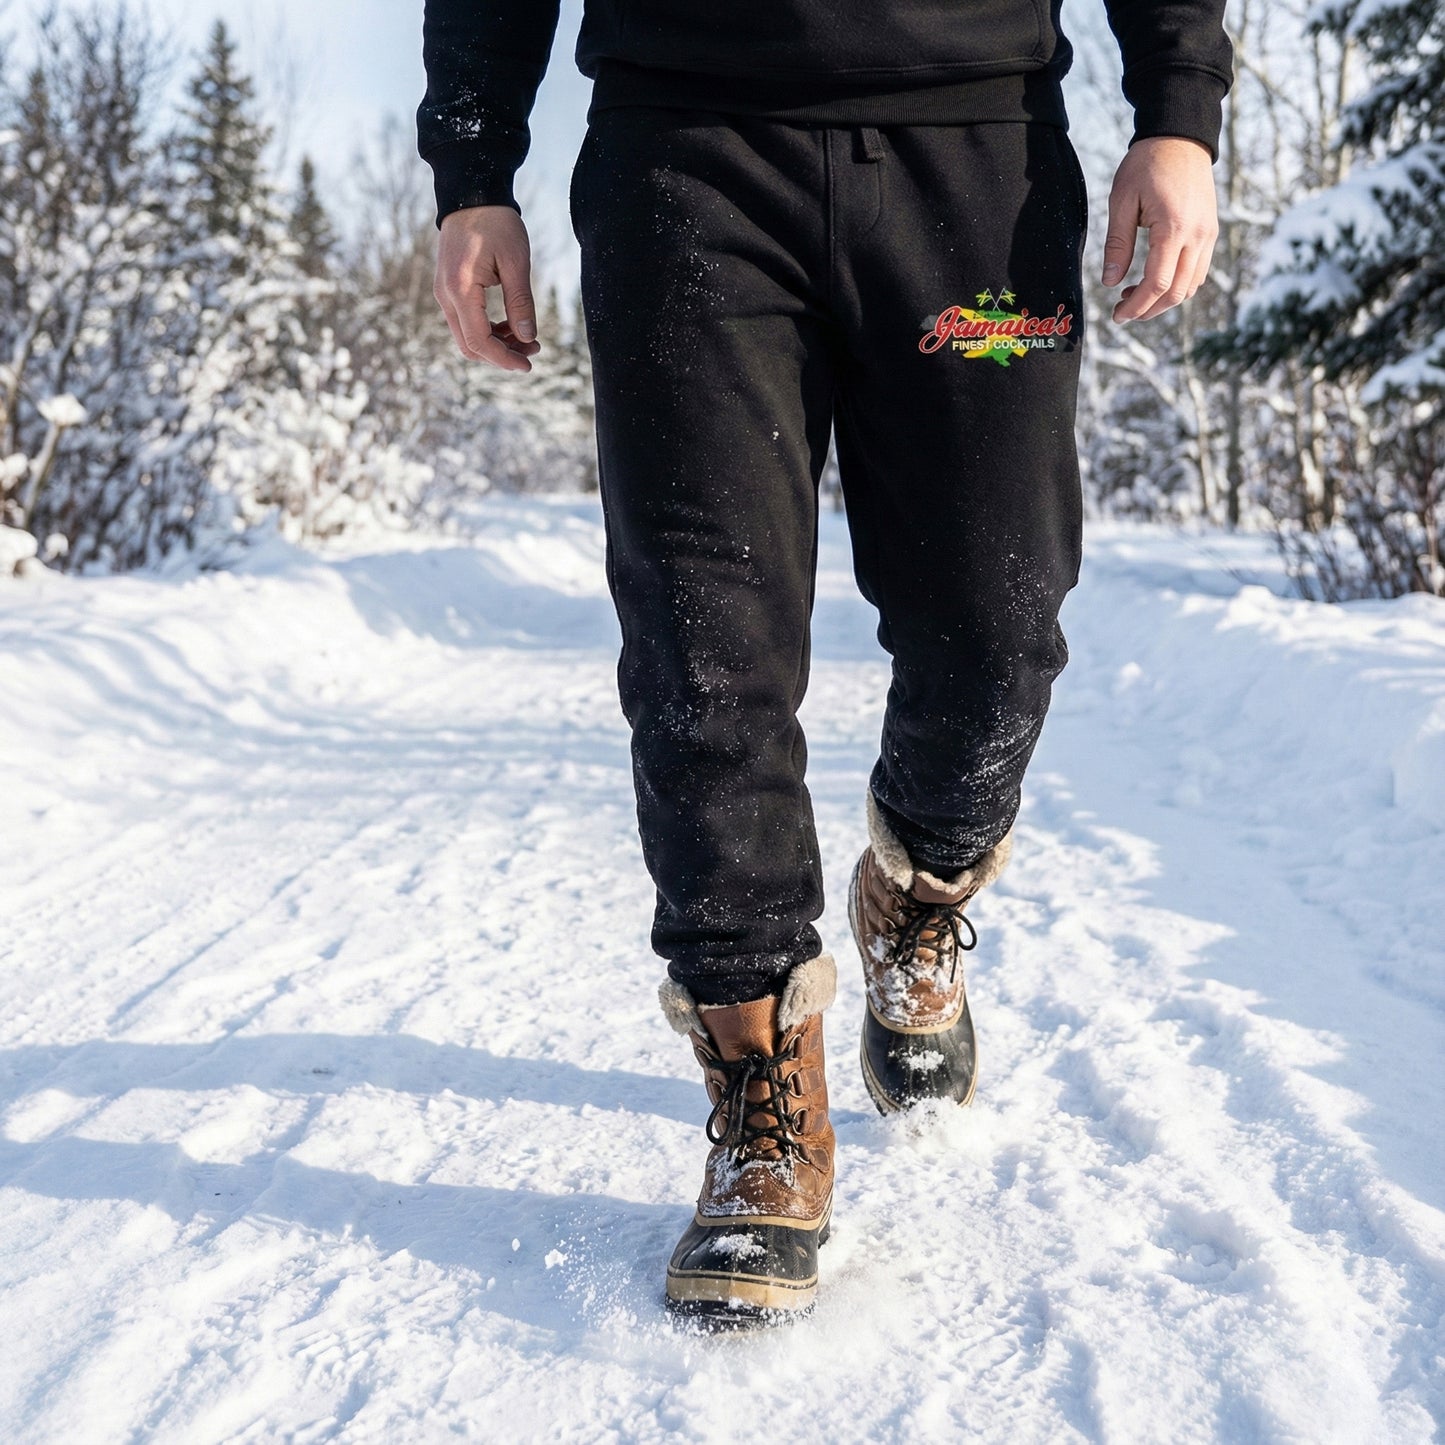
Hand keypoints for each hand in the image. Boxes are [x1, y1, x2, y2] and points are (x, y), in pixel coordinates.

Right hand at [433, 205, 541, 370]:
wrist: (471, 194)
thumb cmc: (496, 223)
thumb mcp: (516, 262)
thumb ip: (521, 303)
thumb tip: (528, 338)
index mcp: (460, 289)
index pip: (479, 341)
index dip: (504, 359)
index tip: (528, 365)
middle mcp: (445, 295)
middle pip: (470, 345)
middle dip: (501, 355)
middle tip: (533, 350)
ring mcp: (444, 292)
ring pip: (467, 336)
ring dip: (496, 344)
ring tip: (526, 337)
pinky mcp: (449, 288)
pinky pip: (465, 321)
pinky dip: (487, 330)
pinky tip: (510, 324)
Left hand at [1102, 136, 1218, 323]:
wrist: (1180, 136)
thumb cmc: (1146, 164)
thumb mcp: (1122, 201)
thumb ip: (1117, 244)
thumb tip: (1110, 283)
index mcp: (1174, 228)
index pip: (1158, 284)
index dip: (1136, 306)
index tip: (1117, 316)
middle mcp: (1198, 235)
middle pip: (1178, 292)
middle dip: (1149, 310)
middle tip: (1123, 311)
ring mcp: (1208, 234)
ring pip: (1192, 286)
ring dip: (1164, 300)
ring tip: (1135, 295)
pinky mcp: (1210, 231)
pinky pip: (1198, 271)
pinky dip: (1179, 285)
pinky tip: (1155, 280)